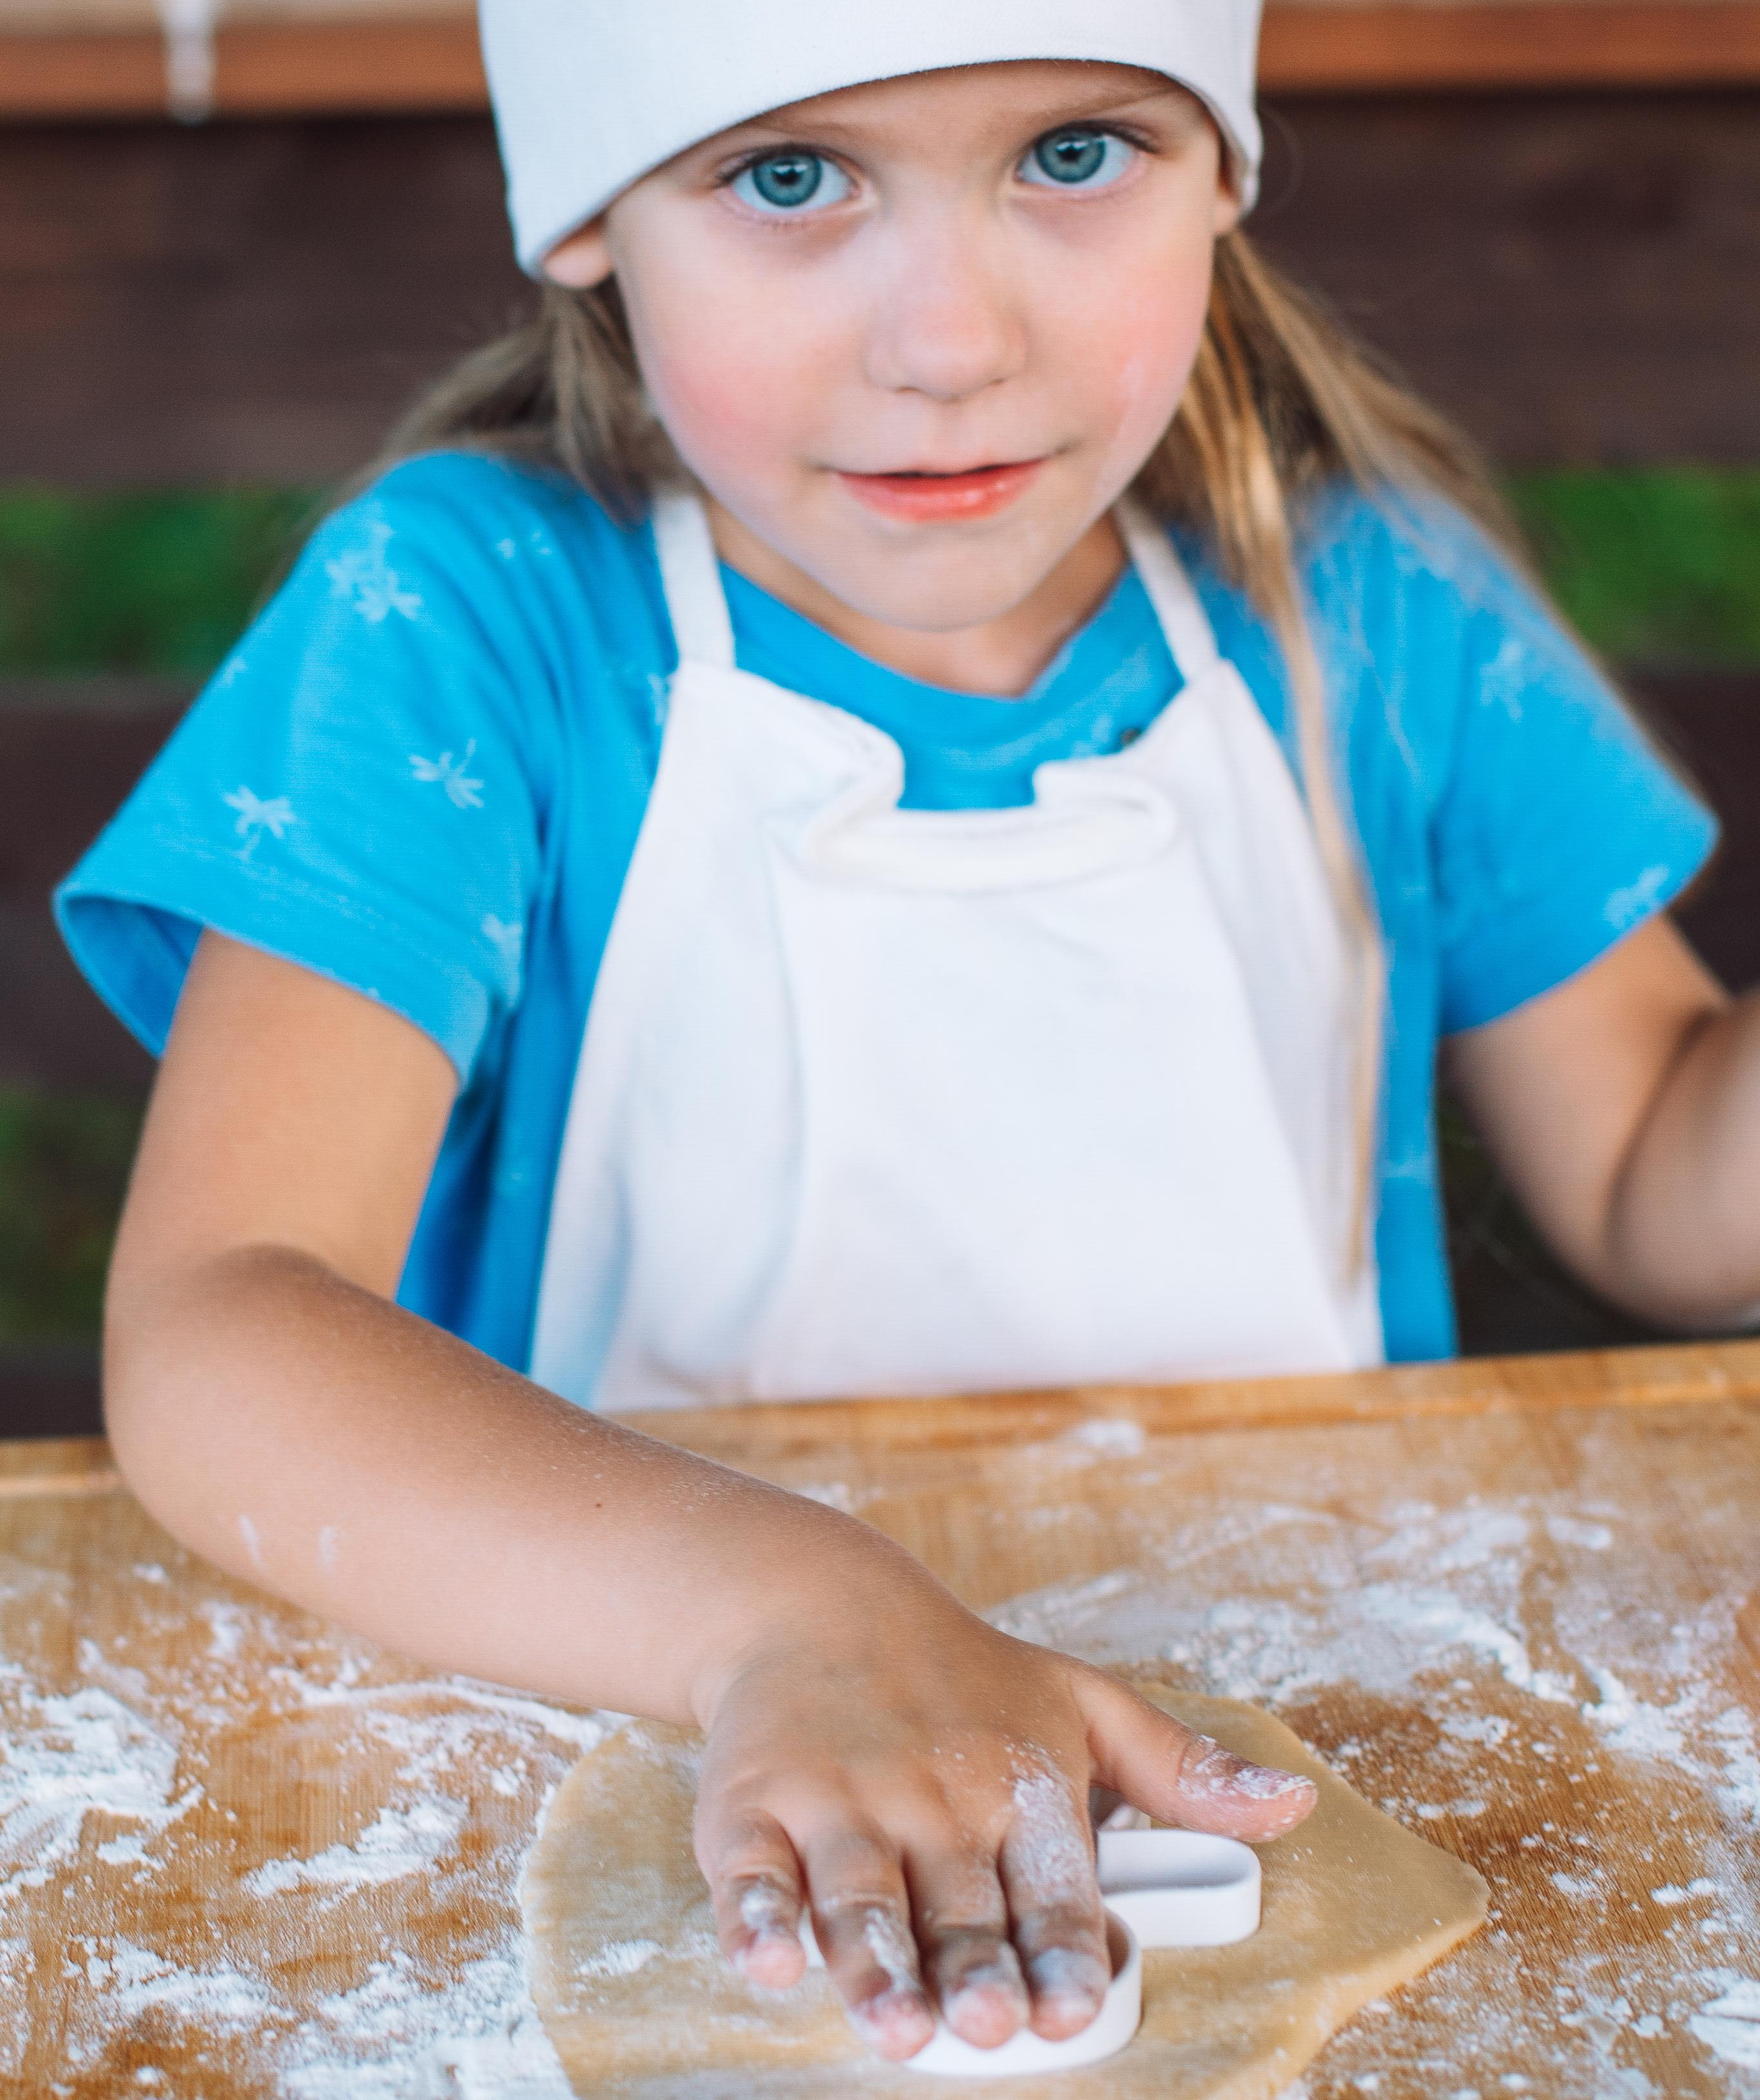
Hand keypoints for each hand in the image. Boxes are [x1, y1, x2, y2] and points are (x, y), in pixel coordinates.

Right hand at [692, 1560, 1315, 2061]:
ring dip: (874, 1961)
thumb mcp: (1082, 1706)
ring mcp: (839, 1800)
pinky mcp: (755, 1805)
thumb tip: (1294, 1809)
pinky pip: (754, 1869)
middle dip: (971, 1966)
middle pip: (954, 1903)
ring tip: (893, 2022)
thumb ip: (1181, 1770)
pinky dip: (757, 1916)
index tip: (1074, 2003)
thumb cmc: (963, 1676)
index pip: (1049, 1882)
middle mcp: (930, 1796)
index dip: (1062, 1945)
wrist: (815, 1602)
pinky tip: (769, 1959)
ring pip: (859, 1894)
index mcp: (1016, 1783)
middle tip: (988, 2022)